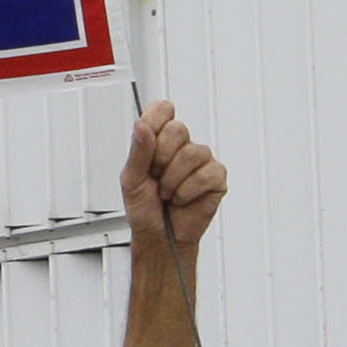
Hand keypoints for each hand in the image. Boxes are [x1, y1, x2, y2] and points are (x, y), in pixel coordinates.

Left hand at [120, 100, 229, 255]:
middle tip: (155, 178)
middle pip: (178, 129)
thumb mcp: (130, 180)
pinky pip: (206, 174)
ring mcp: (201, 160)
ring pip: (193, 153)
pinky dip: (188, 191)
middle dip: (160, 159)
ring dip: (173, 180)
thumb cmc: (144, 209)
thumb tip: (141, 125)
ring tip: (167, 194)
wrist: (159, 237)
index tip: (147, 137)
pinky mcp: (216, 177)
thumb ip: (137, 151)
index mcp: (158, 141)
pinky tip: (182, 199)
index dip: (156, 118)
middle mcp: (181, 146)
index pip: (163, 109)